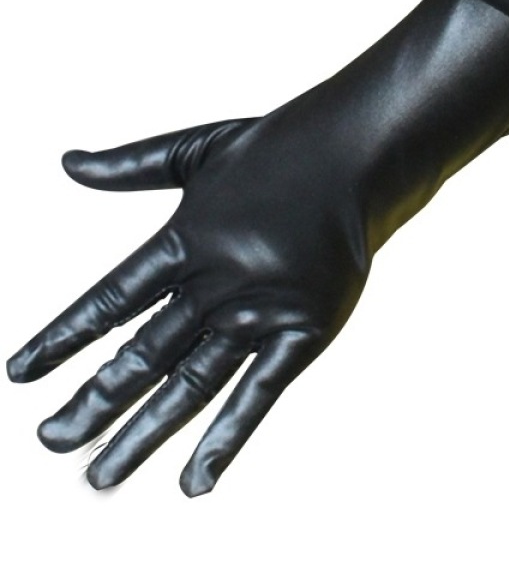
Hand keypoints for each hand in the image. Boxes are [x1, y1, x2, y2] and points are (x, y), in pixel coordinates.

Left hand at [6, 92, 411, 496]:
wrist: (360, 153)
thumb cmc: (281, 145)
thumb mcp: (198, 148)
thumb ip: (131, 165)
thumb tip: (66, 162)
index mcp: (186, 238)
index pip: (109, 301)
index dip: (63, 339)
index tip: (21, 375)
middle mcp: (216, 283)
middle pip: (141, 356)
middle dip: (93, 402)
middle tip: (51, 441)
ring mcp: (260, 312)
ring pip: (189, 386)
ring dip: (141, 434)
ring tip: (101, 477)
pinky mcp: (303, 331)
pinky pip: (258, 395)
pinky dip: (226, 439)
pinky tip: (195, 479)